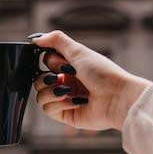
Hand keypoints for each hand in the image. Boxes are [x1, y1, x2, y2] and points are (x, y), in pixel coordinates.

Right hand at [30, 30, 150, 130]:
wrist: (117, 97)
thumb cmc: (103, 73)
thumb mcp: (78, 51)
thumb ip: (56, 40)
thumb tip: (35, 39)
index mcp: (69, 66)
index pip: (45, 62)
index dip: (49, 61)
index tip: (61, 62)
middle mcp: (66, 82)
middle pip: (39, 79)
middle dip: (47, 78)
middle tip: (64, 76)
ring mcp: (65, 99)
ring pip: (39, 95)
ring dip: (52, 91)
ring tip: (68, 91)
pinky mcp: (66, 115)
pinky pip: (47, 109)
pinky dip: (59, 103)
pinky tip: (75, 101)